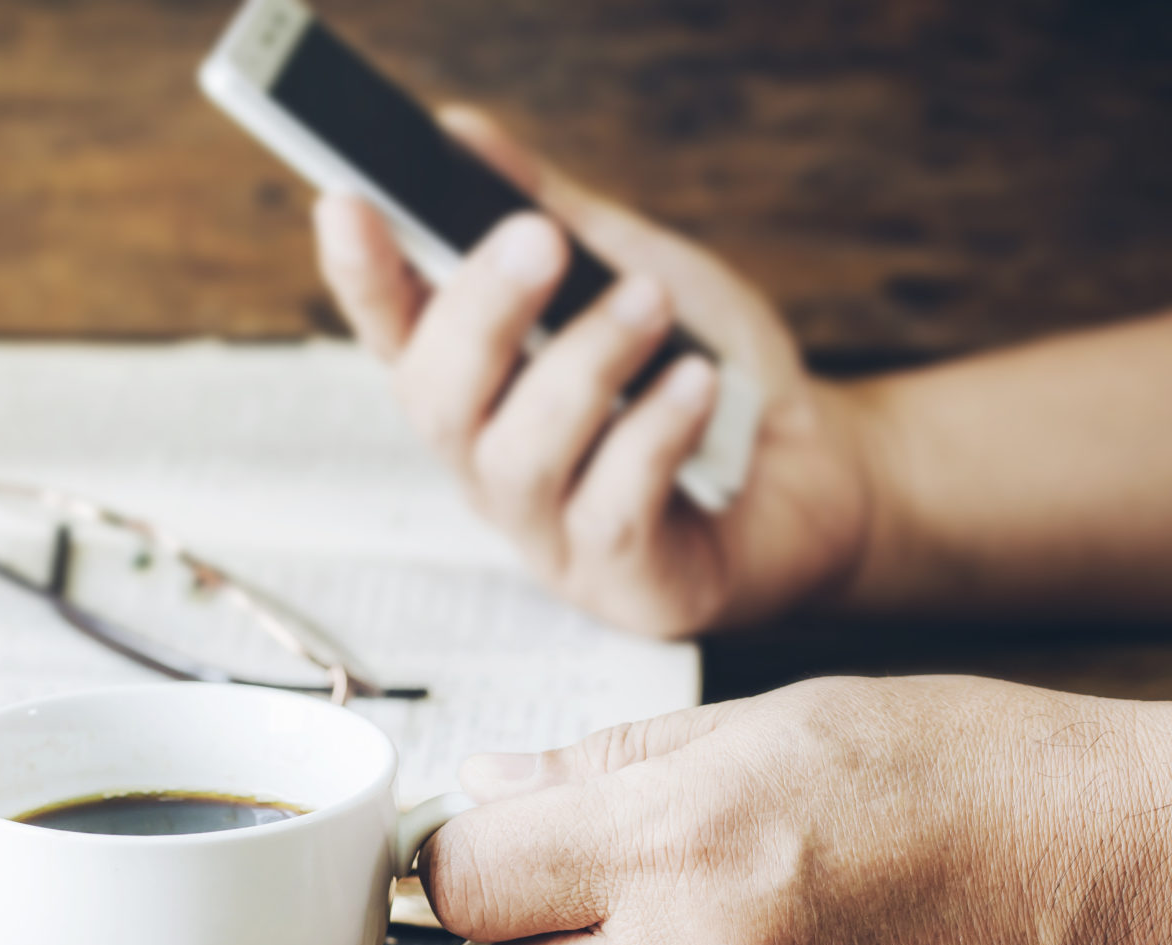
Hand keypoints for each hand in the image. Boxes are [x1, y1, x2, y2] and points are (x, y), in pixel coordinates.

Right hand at [313, 108, 873, 637]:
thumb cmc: (714, 373)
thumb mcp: (631, 267)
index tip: (346, 202)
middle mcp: (494, 465)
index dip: (359, 275)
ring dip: (582, 365)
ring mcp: (551, 533)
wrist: (826, 464)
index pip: (393, 332)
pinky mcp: (622, 583)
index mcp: (482, 387)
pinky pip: (613, 509)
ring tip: (650, 303)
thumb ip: (548, 208)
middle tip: (536, 239)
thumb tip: (460, 134)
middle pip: (434, 400)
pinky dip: (653, 433)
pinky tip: (697, 384)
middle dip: (479, 312)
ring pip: (518, 456)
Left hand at [419, 676, 1171, 944]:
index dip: (453, 863)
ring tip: (680, 910)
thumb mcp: (770, 716)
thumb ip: (610, 764)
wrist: (1120, 868)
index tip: (478, 843)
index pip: (467, 886)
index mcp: (678, 837)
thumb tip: (495, 787)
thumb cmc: (960, 763)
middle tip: (554, 896)